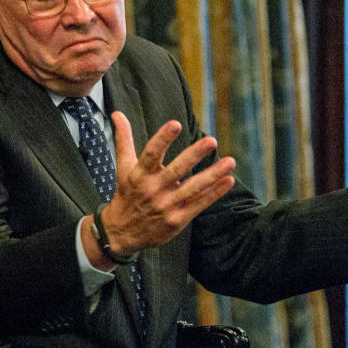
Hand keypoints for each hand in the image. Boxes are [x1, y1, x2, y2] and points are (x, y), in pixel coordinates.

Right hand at [96, 113, 236, 257]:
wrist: (120, 234)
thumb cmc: (126, 195)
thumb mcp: (123, 168)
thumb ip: (124, 140)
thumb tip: (117, 113)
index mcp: (140, 175)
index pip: (151, 154)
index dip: (163, 139)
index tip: (175, 124)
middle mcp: (153, 189)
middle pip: (176, 170)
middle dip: (194, 155)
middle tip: (212, 140)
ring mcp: (166, 206)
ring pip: (193, 188)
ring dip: (213, 175)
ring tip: (231, 161)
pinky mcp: (177, 220)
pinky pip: (199, 204)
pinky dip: (215, 193)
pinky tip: (229, 180)